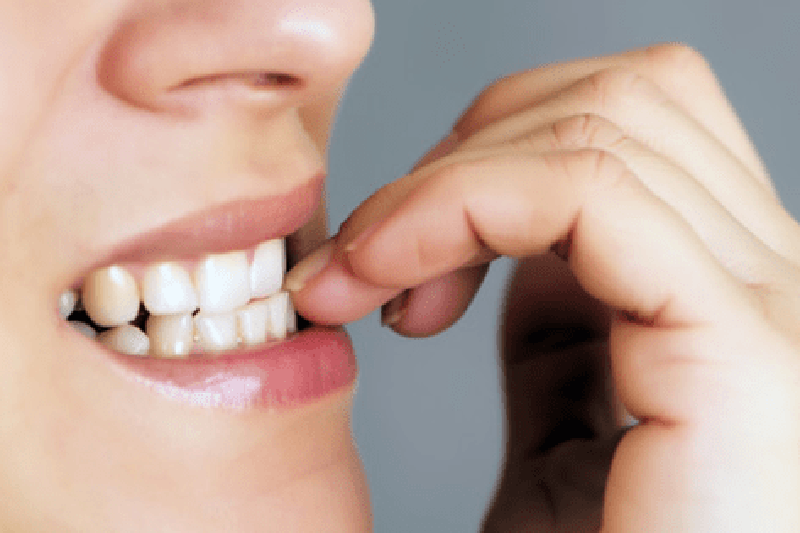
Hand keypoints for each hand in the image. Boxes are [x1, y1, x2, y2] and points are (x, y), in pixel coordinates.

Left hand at [287, 44, 799, 530]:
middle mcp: (775, 281)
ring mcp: (774, 308)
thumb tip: (508, 253)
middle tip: (364, 259)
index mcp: (729, 294)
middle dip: (459, 155)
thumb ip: (560, 332)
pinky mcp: (743, 352)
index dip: (480, 161)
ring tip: (364, 279)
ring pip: (607, 119)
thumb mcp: (566, 432)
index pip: (628, 128)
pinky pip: (591, 193)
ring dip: (441, 182)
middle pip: (621, 100)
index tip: (373, 259)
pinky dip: (457, 208)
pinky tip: (395, 292)